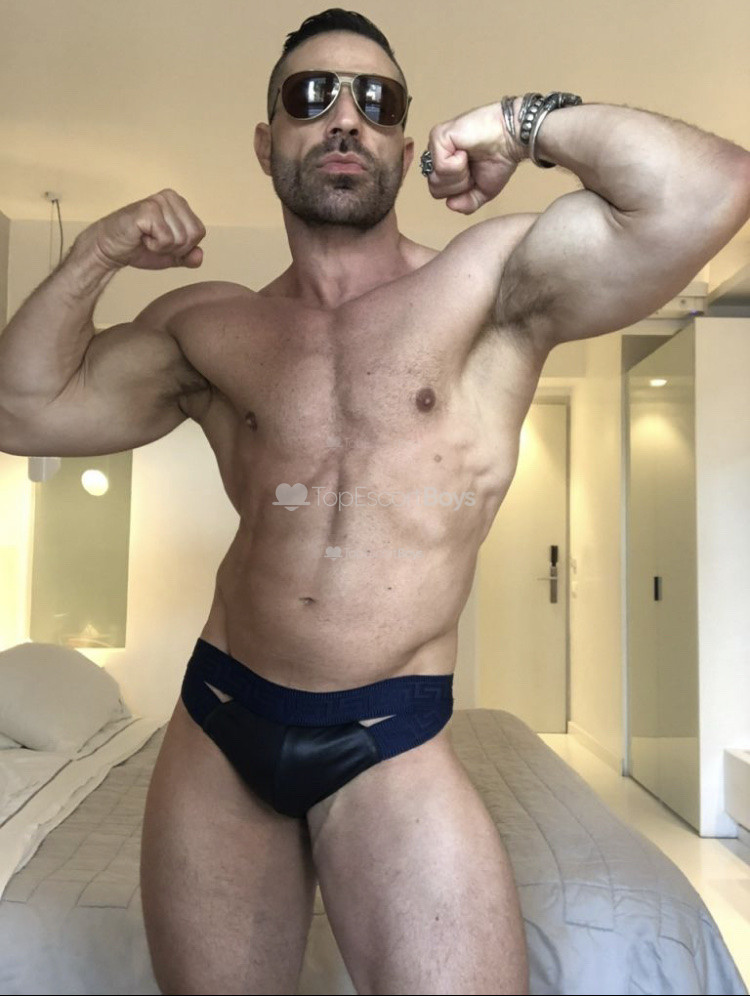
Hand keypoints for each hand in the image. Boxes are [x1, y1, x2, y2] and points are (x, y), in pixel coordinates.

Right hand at [80, 189, 206, 270]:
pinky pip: (166, 239)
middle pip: (193, 235)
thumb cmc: (139, 247)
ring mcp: (159, 201)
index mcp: (179, 203)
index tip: (164, 242)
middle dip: (175, 248)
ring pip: (180, 238)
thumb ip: (188, 256)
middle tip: (154, 241)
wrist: (111, 249)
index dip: (184, 247)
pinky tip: (141, 237)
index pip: (199, 232)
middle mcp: (170, 197)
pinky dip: (154, 246)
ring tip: (147, 238)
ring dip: (163, 247)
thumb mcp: (171, 255)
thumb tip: (199, 256)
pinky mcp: (147, 210)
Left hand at [424, 102, 523, 213]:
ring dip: (459, 175)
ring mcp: (435, 145)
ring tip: (469, 158)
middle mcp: (437, 155)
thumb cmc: (500, 158)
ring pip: (435, 179)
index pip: (438, 192)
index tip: (474, 176)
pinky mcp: (437, 136)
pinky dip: (457, 165)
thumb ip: (465, 203)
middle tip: (472, 167)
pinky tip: (465, 151)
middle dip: (459, 185)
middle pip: (435, 188)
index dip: (460, 191)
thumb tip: (450, 204)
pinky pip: (440, 166)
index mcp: (444, 165)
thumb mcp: (483, 191)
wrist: (511, 139)